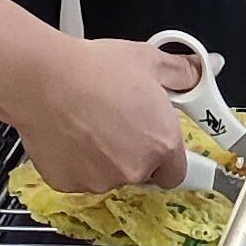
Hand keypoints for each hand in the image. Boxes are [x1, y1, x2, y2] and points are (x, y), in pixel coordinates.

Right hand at [18, 35, 193, 194]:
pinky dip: (76, 162)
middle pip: (142, 172)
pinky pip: (78, 177)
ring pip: (109, 176)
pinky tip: (69, 133)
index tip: (156, 142)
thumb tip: (202, 69)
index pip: (177, 171)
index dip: (166, 155)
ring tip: (89, 122)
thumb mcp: (148, 61)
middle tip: (117, 122)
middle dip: (134, 152)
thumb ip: (183, 72)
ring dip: (104, 158)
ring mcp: (100, 180)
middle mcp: (135, 168)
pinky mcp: (68, 184)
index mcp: (162, 143)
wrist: (42, 78)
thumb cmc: (93, 69)